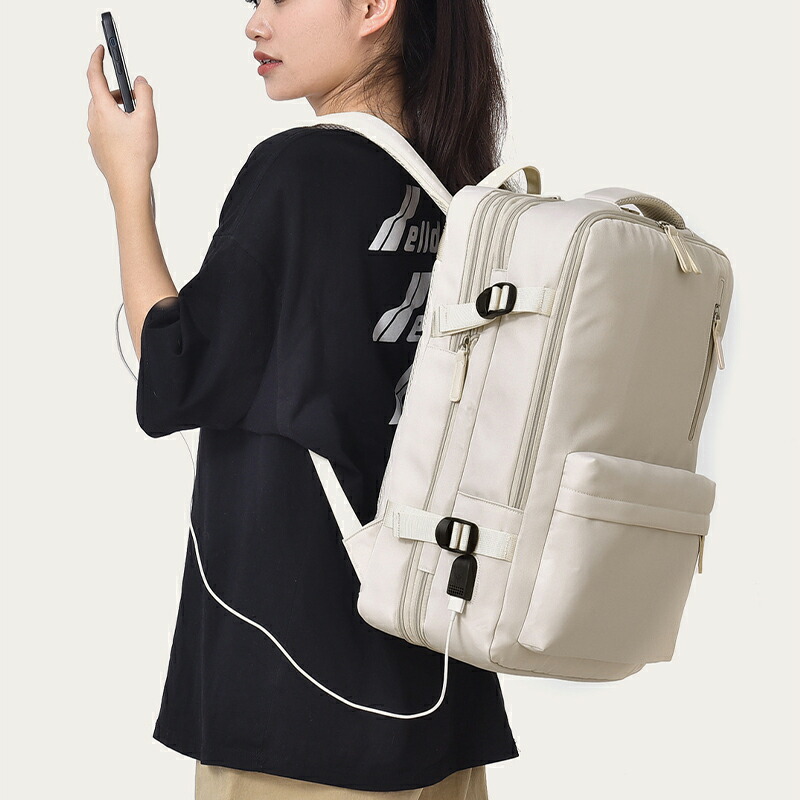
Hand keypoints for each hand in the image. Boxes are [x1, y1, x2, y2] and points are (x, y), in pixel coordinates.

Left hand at [87, 44, 157, 198]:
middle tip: (135, 99)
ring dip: (117, 112)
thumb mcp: (147, 118)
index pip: (94, 75)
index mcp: (102, 109)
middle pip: (101, 97)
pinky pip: (105, 132)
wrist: (128, 184)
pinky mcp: (99, 150)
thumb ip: (145, 94)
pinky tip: (132, 141)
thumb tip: (140, 82)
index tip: (101, 50)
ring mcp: (94, 137)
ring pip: (103, 115)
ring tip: (137, 124)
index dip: (98, 59)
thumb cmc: (137, 154)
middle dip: (116, 93)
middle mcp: (94, 121)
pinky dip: (117, 129)